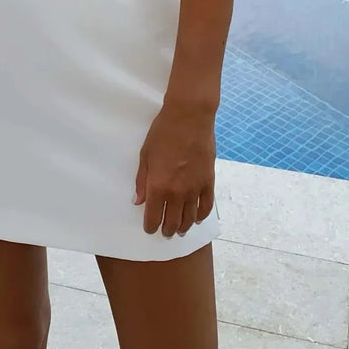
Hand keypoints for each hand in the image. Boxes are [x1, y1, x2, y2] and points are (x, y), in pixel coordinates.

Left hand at [133, 103, 215, 237]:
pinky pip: (206, 206)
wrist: (189, 117)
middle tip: (165, 232)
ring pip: (190, 218)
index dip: (150, 227)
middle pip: (172, 222)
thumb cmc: (163, 132)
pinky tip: (197, 218)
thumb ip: (142, 180)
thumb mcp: (145, 154)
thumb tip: (139, 201)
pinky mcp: (208, 181)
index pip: (153, 218)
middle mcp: (177, 192)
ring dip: (184, 227)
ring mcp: (195, 188)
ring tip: (180, 230)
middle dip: (167, 230)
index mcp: (158, 186)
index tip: (150, 228)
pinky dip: (201, 216)